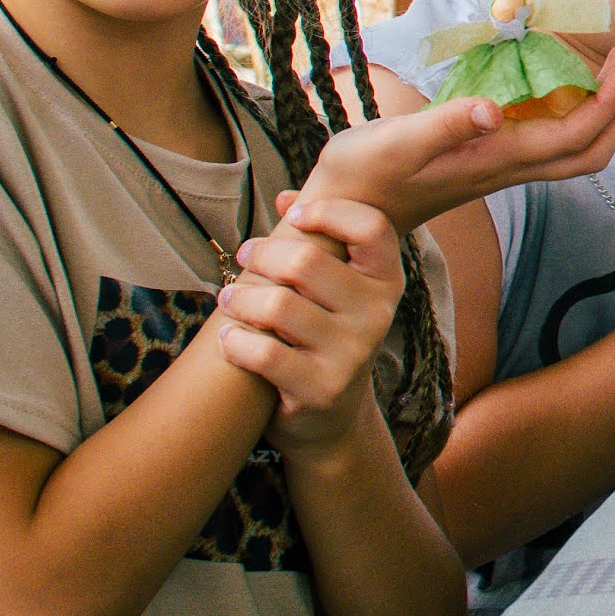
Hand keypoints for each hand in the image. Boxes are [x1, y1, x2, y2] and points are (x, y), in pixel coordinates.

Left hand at [215, 187, 402, 433]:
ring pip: (279, 306)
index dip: (329, 212)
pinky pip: (265, 353)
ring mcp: (353, 354)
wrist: (330, 419)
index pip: (372, 228)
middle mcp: (378, 315)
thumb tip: (285, 197)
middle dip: (262, 254)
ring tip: (228, 299)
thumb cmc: (323, 337)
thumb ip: (317, 242)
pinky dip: (236, 342)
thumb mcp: (334, 291)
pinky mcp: (322, 389)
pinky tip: (229, 339)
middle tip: (244, 256)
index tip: (294, 217)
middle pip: (306, 261)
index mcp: (386, 282)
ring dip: (241, 298)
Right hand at [312, 57, 614, 227]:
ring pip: (572, 150)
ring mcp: (497, 168)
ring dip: (602, 111)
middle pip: (588, 152)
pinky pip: (546, 141)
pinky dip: (571, 113)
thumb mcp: (396, 143)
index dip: (608, 102)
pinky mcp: (484, 161)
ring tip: (612, 67)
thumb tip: (494, 109)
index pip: (573, 136)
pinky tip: (562, 84)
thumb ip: (445, 123)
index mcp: (495, 162)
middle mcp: (506, 169)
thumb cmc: (362, 177)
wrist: (340, 214)